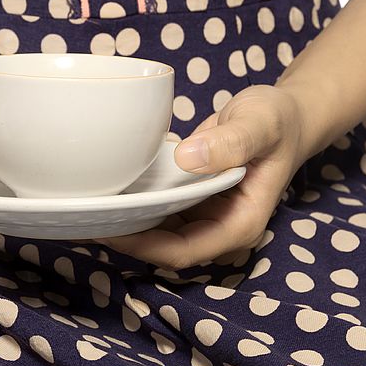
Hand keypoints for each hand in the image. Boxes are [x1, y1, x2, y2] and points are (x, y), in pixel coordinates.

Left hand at [97, 85, 311, 269]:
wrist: (284, 114)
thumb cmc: (278, 120)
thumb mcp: (261, 123)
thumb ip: (232, 141)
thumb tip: (189, 160)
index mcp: (239, 225)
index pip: (181, 251)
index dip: (141, 246)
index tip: (105, 227)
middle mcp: (219, 229)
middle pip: (161, 248)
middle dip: (123, 236)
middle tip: (81, 214)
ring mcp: (204, 217)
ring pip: (155, 232)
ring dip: (123, 221)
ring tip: (84, 204)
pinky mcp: (191, 201)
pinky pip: (157, 210)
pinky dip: (133, 202)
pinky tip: (106, 188)